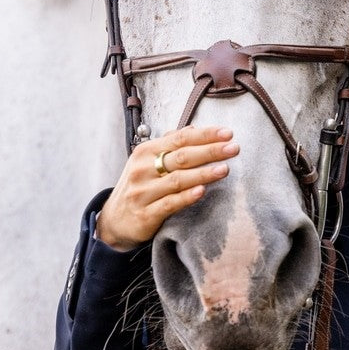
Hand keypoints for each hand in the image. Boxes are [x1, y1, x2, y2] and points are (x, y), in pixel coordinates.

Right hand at [96, 126, 237, 250]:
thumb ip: (169, 145)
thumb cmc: (139, 187)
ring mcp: (143, 192)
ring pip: (178, 180)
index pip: (180, 138)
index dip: (205, 135)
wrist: (114, 221)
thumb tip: (193, 128)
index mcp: (146, 152)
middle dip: (210, 151)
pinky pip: (170, 204)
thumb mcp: (147, 161)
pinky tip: (202, 191)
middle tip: (234, 148)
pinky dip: (186, 197)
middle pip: (181, 157)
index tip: (228, 133)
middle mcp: (143, 169)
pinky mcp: (146, 214)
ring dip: (203, 173)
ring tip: (224, 169)